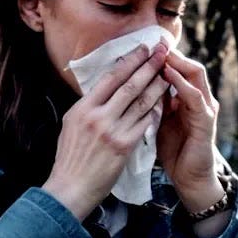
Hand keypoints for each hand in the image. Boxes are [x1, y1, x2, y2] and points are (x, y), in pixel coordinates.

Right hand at [42, 41, 171, 220]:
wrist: (70, 188)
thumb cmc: (69, 158)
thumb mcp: (70, 125)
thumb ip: (87, 107)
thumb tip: (101, 90)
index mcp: (82, 108)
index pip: (110, 78)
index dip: (129, 61)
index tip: (142, 49)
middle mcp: (97, 116)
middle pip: (128, 85)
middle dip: (147, 66)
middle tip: (161, 52)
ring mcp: (111, 131)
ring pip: (140, 102)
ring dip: (156, 86)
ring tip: (167, 74)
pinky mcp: (124, 146)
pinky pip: (144, 123)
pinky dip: (155, 111)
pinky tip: (164, 102)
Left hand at [157, 48, 224, 211]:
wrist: (189, 178)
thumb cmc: (173, 149)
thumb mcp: (158, 119)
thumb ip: (151, 101)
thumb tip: (132, 82)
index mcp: (186, 97)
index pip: (177, 68)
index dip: (162, 57)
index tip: (145, 45)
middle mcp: (199, 98)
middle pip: (188, 65)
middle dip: (171, 54)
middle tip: (154, 42)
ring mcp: (205, 107)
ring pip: (195, 74)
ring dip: (178, 63)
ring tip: (161, 53)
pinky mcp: (207, 120)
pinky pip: (195, 97)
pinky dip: (182, 84)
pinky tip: (168, 76)